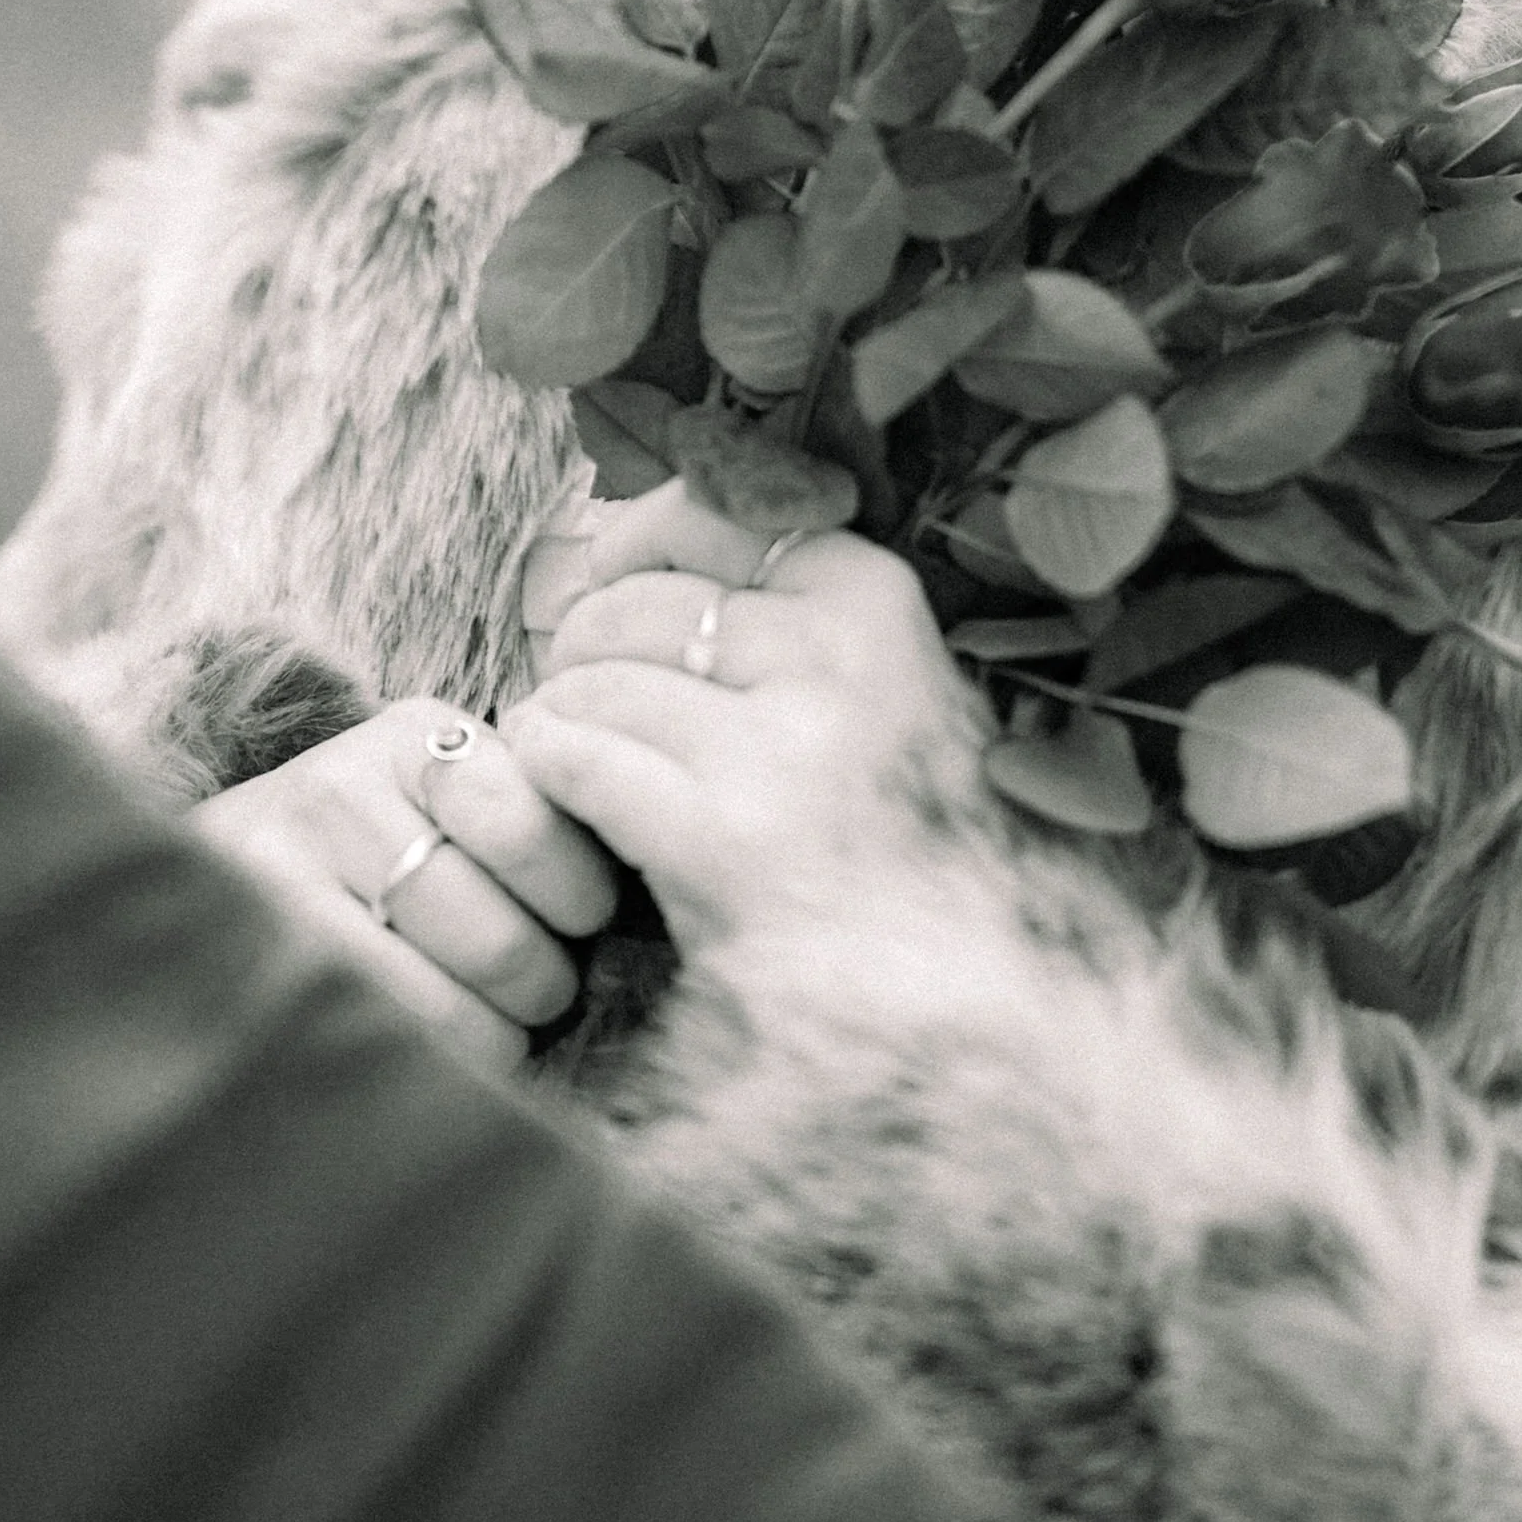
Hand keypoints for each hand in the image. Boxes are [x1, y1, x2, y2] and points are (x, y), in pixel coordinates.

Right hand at [192, 699, 619, 1077]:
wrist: (204, 893)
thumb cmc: (375, 861)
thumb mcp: (445, 807)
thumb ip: (530, 818)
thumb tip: (658, 872)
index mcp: (418, 738)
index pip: (541, 828)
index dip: (579, 897)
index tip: (576, 920)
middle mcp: (342, 785)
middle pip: (505, 936)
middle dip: (543, 985)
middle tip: (534, 990)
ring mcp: (285, 871)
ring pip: (453, 1006)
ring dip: (496, 1037)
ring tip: (489, 1024)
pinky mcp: (253, 951)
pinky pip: (388, 1042)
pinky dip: (437, 1067)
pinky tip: (436, 1055)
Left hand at [502, 478, 986, 957]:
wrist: (972, 1006)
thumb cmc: (908, 842)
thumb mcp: (888, 688)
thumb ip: (793, 616)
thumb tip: (634, 548)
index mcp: (876, 601)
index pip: (713, 516)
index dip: (632, 546)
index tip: (604, 585)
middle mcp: (833, 658)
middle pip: (638, 603)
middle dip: (584, 644)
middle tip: (579, 695)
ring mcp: (778, 750)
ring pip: (597, 682)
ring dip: (559, 715)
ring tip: (566, 751)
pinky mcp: (719, 841)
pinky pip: (577, 760)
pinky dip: (549, 771)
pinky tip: (564, 801)